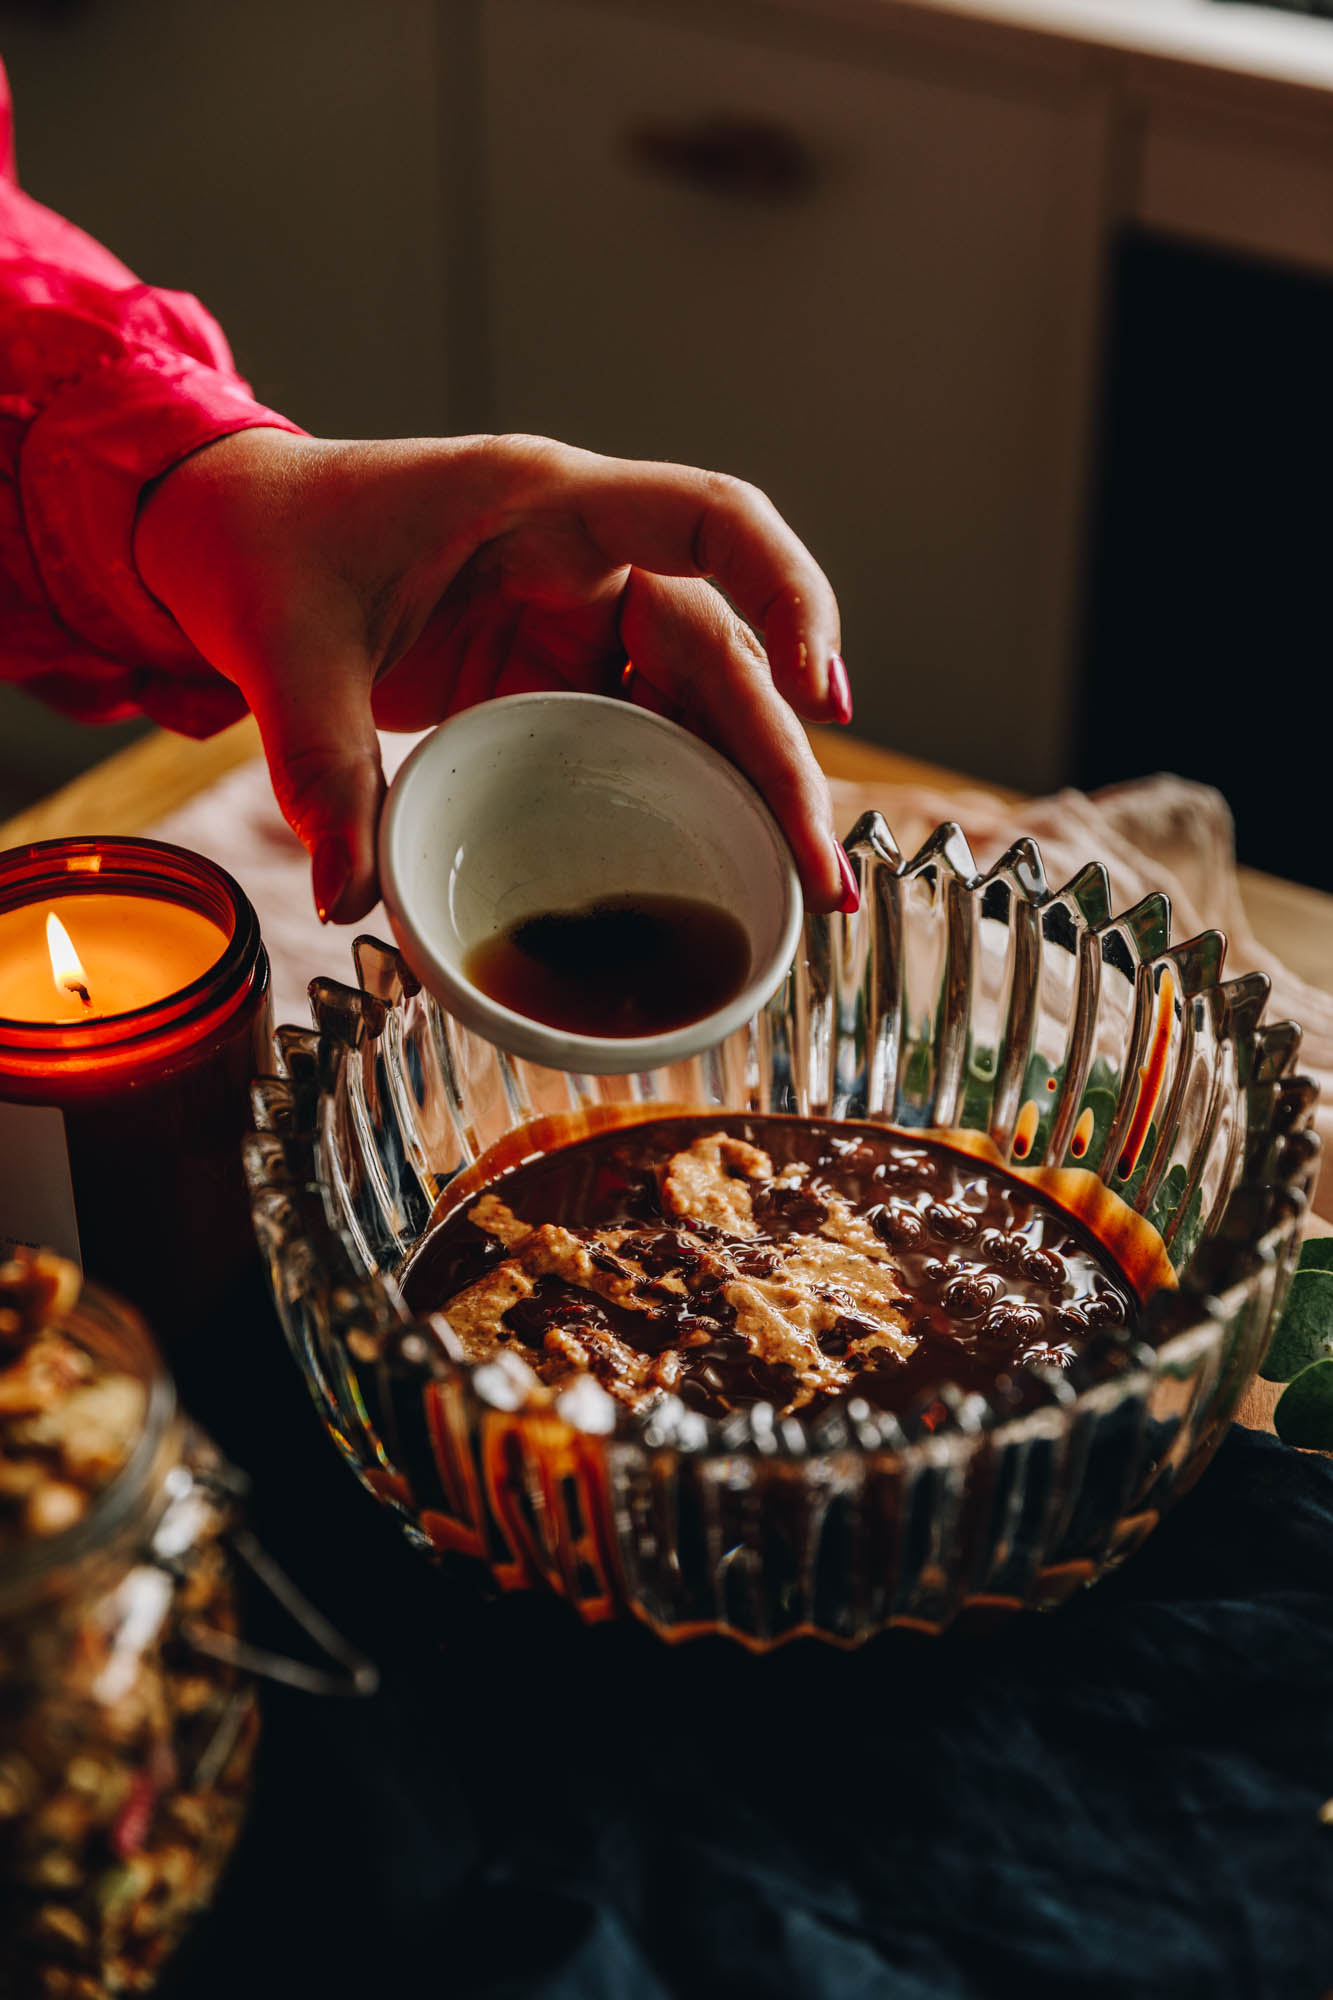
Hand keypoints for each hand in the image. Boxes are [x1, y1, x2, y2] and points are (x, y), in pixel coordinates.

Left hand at [135, 429, 856, 922]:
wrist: (235, 534)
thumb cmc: (271, 548)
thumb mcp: (286, 650)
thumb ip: (321, 768)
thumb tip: (351, 897)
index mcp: (544, 505)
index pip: (711, 519)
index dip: (788, 594)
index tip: (819, 695)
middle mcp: (589, 559)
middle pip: (726, 651)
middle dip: (782, 763)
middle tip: (821, 875)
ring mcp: (582, 622)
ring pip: (704, 704)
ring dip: (757, 794)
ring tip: (804, 894)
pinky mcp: (561, 678)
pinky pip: (651, 735)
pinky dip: (693, 798)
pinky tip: (727, 869)